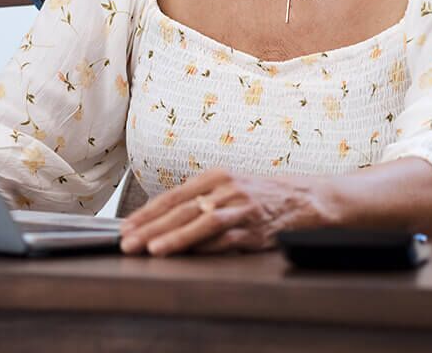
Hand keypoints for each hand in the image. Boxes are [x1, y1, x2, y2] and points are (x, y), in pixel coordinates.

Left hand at [118, 168, 316, 255]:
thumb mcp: (227, 187)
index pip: (172, 196)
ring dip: (175, 237)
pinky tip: (191, 255)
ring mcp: (242, 209)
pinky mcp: (257, 229)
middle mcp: (226, 189)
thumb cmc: (259, 195)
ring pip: (202, 223)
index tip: (126, 227)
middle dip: (151, 228)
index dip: (147, 213)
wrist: (305, 198)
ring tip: (153, 249)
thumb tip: (160, 221)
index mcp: (215, 176)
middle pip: (182, 209)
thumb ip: (198, 201)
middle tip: (128, 242)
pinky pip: (228, 239)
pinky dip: (208, 247)